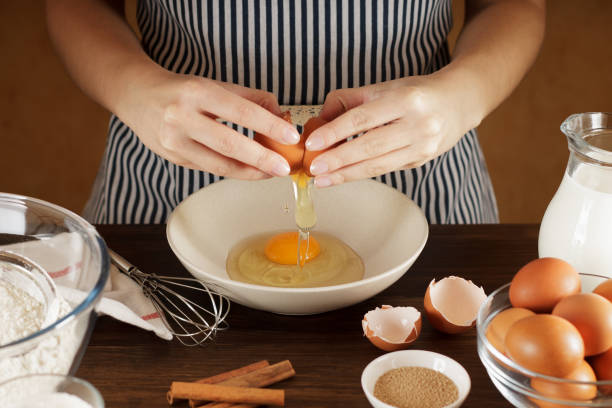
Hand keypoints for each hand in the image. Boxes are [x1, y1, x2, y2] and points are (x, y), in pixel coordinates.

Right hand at [117, 70, 299, 178]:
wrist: (136, 96)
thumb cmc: (182, 90)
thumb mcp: (214, 85)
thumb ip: (249, 98)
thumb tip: (282, 116)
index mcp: (197, 92)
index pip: (240, 111)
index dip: (268, 125)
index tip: (291, 136)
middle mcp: (182, 117)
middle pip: (229, 144)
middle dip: (261, 159)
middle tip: (285, 167)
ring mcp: (174, 141)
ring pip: (218, 165)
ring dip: (250, 172)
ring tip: (271, 173)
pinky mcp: (172, 158)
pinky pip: (209, 169)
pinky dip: (233, 171)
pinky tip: (250, 171)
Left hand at [304, 75, 477, 186]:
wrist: (459, 102)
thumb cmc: (416, 93)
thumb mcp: (385, 88)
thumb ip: (349, 100)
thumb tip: (319, 121)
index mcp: (406, 100)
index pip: (363, 118)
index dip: (335, 132)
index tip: (313, 143)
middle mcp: (418, 124)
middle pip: (370, 146)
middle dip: (339, 160)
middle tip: (314, 168)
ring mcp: (423, 146)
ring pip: (378, 164)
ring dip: (346, 174)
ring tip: (322, 180)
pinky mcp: (421, 161)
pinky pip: (386, 169)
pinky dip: (361, 173)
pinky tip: (342, 176)